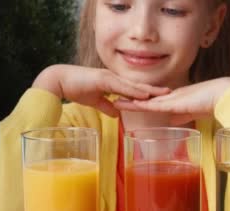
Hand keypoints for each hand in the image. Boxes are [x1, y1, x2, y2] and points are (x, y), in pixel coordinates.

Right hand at [32, 65, 169, 116]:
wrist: (59, 81)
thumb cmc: (75, 88)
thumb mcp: (94, 101)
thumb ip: (106, 106)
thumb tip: (116, 114)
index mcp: (112, 82)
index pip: (133, 88)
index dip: (147, 91)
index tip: (161, 95)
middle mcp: (113, 78)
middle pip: (138, 85)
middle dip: (154, 89)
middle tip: (171, 93)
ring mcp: (109, 77)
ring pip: (133, 85)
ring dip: (149, 89)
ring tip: (164, 94)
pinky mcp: (103, 80)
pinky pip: (122, 86)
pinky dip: (134, 91)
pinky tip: (145, 95)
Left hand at [113, 77, 229, 124]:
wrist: (224, 96)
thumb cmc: (213, 104)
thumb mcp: (193, 113)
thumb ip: (182, 117)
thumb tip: (171, 123)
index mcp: (174, 99)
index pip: (152, 100)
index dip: (139, 100)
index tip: (126, 100)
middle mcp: (169, 97)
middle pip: (144, 98)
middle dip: (129, 98)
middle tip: (113, 96)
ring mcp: (171, 99)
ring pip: (145, 100)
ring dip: (130, 101)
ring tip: (114, 100)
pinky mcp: (174, 103)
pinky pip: (153, 105)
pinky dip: (141, 105)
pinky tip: (129, 105)